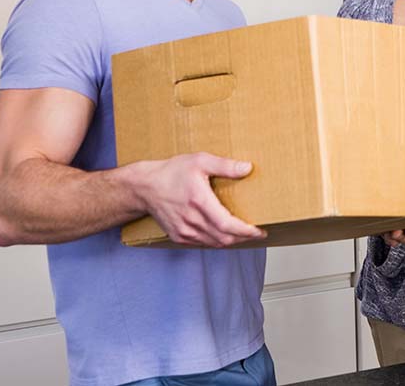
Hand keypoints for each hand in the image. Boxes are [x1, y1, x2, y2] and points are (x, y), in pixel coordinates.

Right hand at [135, 152, 265, 246]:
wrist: (144, 187)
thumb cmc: (171, 172)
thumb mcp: (200, 161)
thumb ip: (225, 165)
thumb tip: (247, 168)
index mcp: (199, 202)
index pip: (228, 225)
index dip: (246, 231)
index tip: (260, 231)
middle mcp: (192, 220)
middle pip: (224, 238)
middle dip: (244, 237)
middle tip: (257, 232)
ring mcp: (184, 231)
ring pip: (214, 243)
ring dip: (231, 240)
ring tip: (244, 233)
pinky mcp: (178, 236)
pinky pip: (202, 243)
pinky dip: (216, 240)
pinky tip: (223, 233)